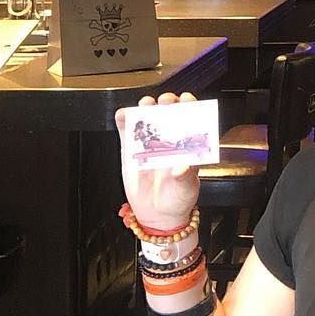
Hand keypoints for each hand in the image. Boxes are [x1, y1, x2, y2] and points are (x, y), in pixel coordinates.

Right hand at [115, 91, 203, 230]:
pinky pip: (127, 134)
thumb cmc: (178, 199)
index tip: (186, 99)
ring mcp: (149, 145)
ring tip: (145, 104)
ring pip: (147, 120)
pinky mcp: (131, 152)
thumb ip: (185, 177)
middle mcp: (169, 141)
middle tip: (165, 101)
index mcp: (187, 145)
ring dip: (146, 108)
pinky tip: (124, 114)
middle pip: (168, 115)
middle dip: (167, 104)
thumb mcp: (187, 189)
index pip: (191, 120)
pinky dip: (124, 122)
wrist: (157, 215)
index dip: (189, 106)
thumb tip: (183, 167)